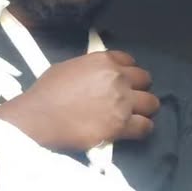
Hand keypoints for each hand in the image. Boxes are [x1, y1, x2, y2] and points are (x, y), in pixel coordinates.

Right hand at [0, 49, 159, 151]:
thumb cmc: (47, 91)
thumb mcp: (69, 67)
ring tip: (136, 115)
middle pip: (145, 80)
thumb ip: (90, 69)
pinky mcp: (121, 126)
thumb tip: (96, 77)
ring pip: (151, 103)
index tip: (125, 80)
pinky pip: (145, 127)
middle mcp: (117, 78)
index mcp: (103, 61)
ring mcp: (122, 102)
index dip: (128, 71)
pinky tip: (134, 130)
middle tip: (130, 98)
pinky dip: (142, 128)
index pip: (129, 60)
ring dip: (144, 108)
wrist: (40, 116)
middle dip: (139, 88)